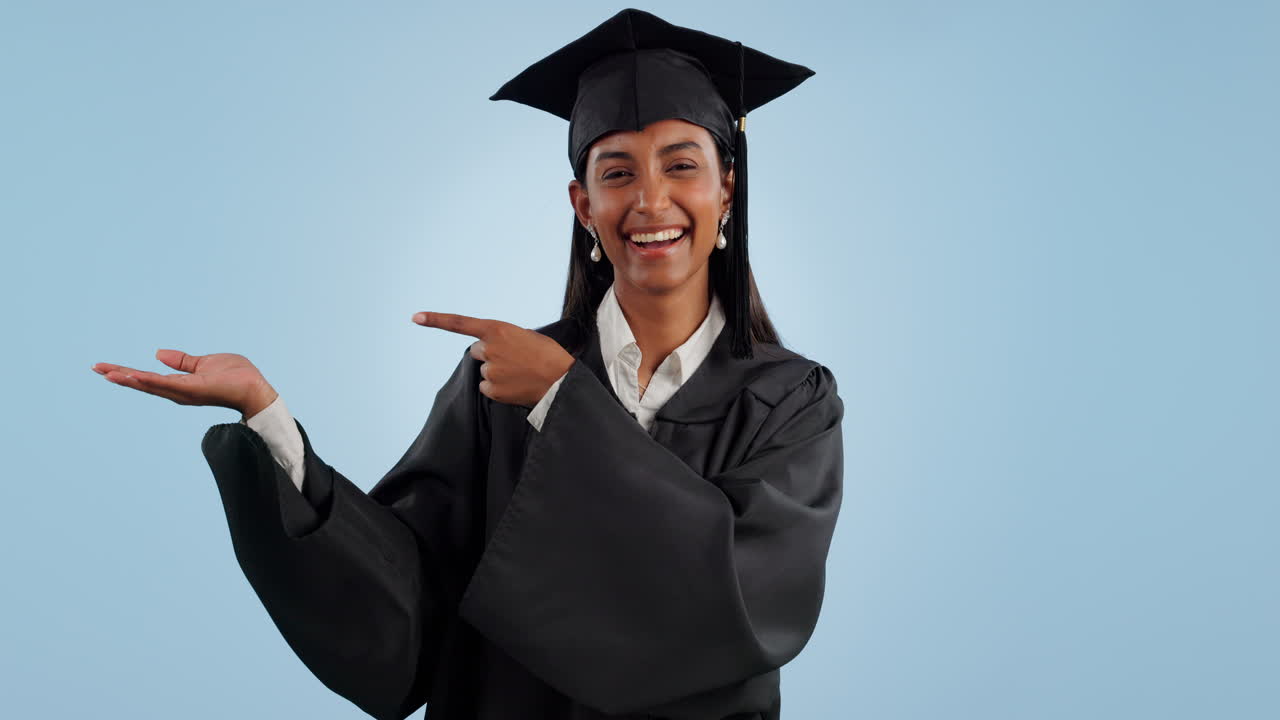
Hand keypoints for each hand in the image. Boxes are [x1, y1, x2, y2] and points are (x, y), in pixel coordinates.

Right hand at [92, 350, 277, 416]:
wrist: (255, 388)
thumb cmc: (236, 376)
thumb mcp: (204, 363)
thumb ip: (182, 361)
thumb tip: (157, 354)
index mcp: (180, 384)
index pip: (148, 377)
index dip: (127, 373)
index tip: (105, 367)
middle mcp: (178, 391)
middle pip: (143, 383)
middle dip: (119, 375)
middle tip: (95, 368)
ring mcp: (185, 392)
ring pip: (151, 385)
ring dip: (129, 378)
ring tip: (107, 372)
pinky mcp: (194, 390)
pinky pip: (169, 384)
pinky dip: (151, 381)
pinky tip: (134, 376)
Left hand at [413, 311, 574, 406]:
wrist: (561, 381)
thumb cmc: (549, 356)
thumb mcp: (527, 336)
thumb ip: (504, 338)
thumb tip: (493, 349)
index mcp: (497, 330)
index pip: (460, 323)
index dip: (436, 320)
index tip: (416, 317)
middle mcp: (489, 349)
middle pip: (478, 351)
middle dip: (491, 354)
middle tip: (514, 359)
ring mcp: (490, 371)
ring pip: (485, 371)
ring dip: (498, 371)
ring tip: (520, 373)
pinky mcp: (493, 390)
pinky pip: (488, 388)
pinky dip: (499, 388)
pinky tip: (516, 385)